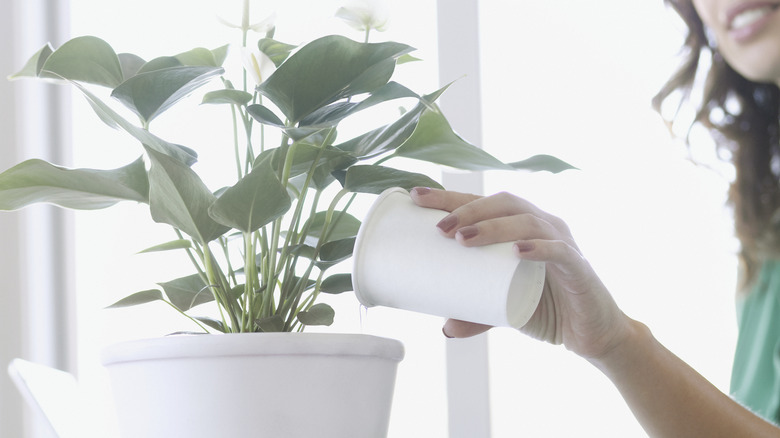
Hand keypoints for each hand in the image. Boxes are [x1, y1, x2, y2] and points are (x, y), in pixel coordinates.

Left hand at [410, 187, 632, 359]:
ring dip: (494, 227)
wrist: (592, 334)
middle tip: (440, 228)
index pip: (484, 202)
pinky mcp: (579, 268)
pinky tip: (518, 251)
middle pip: (504, 202)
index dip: (451, 196)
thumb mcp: (503, 309)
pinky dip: (539, 248)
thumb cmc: (548, 309)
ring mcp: (563, 243)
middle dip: (469, 209)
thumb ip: (476, 315)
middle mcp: (543, 225)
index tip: (416, 196)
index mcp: (522, 226)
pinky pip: (560, 251)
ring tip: (464, 240)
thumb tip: (445, 328)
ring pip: (528, 221)